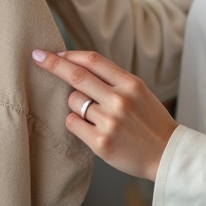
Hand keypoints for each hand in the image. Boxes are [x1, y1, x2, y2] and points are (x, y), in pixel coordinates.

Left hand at [32, 49, 177, 180]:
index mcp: (130, 84)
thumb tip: (77, 66)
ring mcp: (110, 122)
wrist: (168, 153)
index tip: (51, 52)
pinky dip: (75, 123)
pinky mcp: (101, 143)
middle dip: (53, 64)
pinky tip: (90, 128)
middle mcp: (120, 100)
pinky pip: (73, 124)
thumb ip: (113, 80)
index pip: (93, 61)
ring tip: (94, 115)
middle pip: (77, 76)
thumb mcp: (139, 92)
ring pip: (74, 102)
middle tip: (37, 57)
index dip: (69, 54)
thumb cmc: (150, 121)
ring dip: (75, 105)